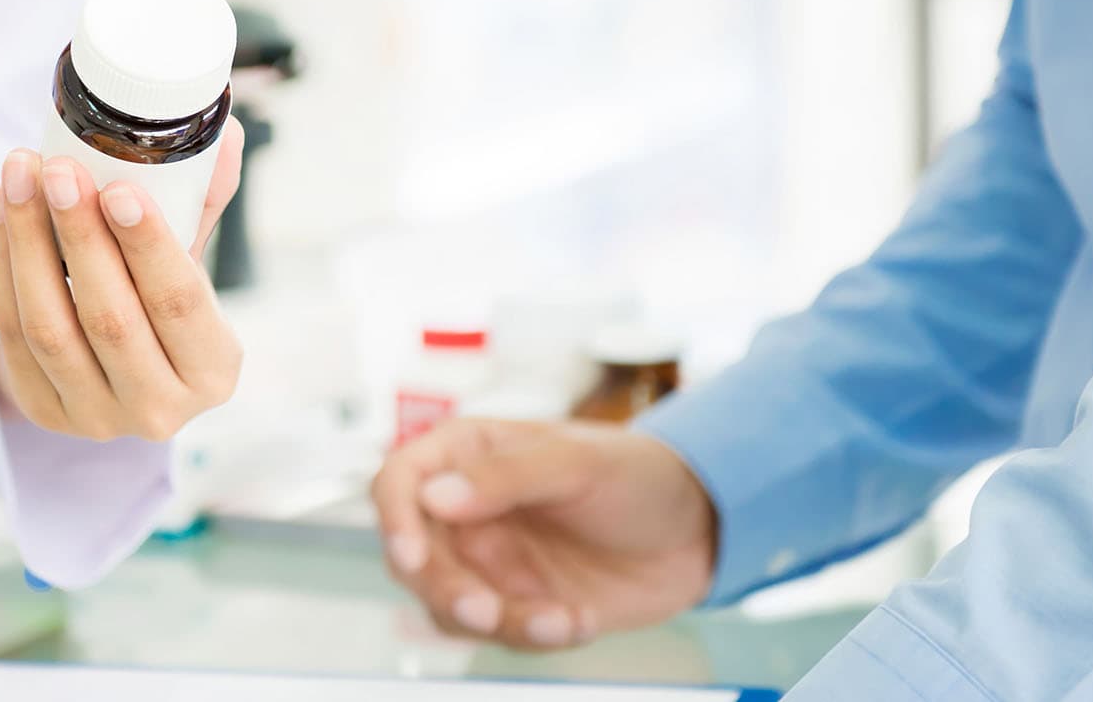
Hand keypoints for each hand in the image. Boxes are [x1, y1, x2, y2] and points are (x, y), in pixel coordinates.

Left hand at [0, 119, 245, 441]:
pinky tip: (3, 210)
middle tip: (58, 170)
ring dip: (28, 243)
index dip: (149, 246)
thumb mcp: (188, 262)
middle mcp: (159, 409)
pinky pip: (12, 333)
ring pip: (50, 327)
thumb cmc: (156, 302)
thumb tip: (221, 131)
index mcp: (212, 370)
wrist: (109, 370)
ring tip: (21, 176)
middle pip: (110, 318)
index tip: (120, 189)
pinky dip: (3, 265)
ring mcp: (96, 418)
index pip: (180, 303)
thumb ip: (200, 204)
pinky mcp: (42, 412)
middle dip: (79, 236)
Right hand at [372, 418, 716, 649]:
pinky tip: (579, 621)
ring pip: (447, 605)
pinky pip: (498, 634)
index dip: (393, 518)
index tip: (412, 555)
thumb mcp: (579, 463)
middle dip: (445, 589)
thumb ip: (506, 477)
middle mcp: (466, 510)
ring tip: (560, 621)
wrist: (700, 532)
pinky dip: (534, 637)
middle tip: (486, 609)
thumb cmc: (639, 475)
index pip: (399, 481)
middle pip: (413, 556)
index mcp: (467, 455)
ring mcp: (488, 562)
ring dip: (496, 623)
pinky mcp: (516, 604)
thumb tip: (433, 496)